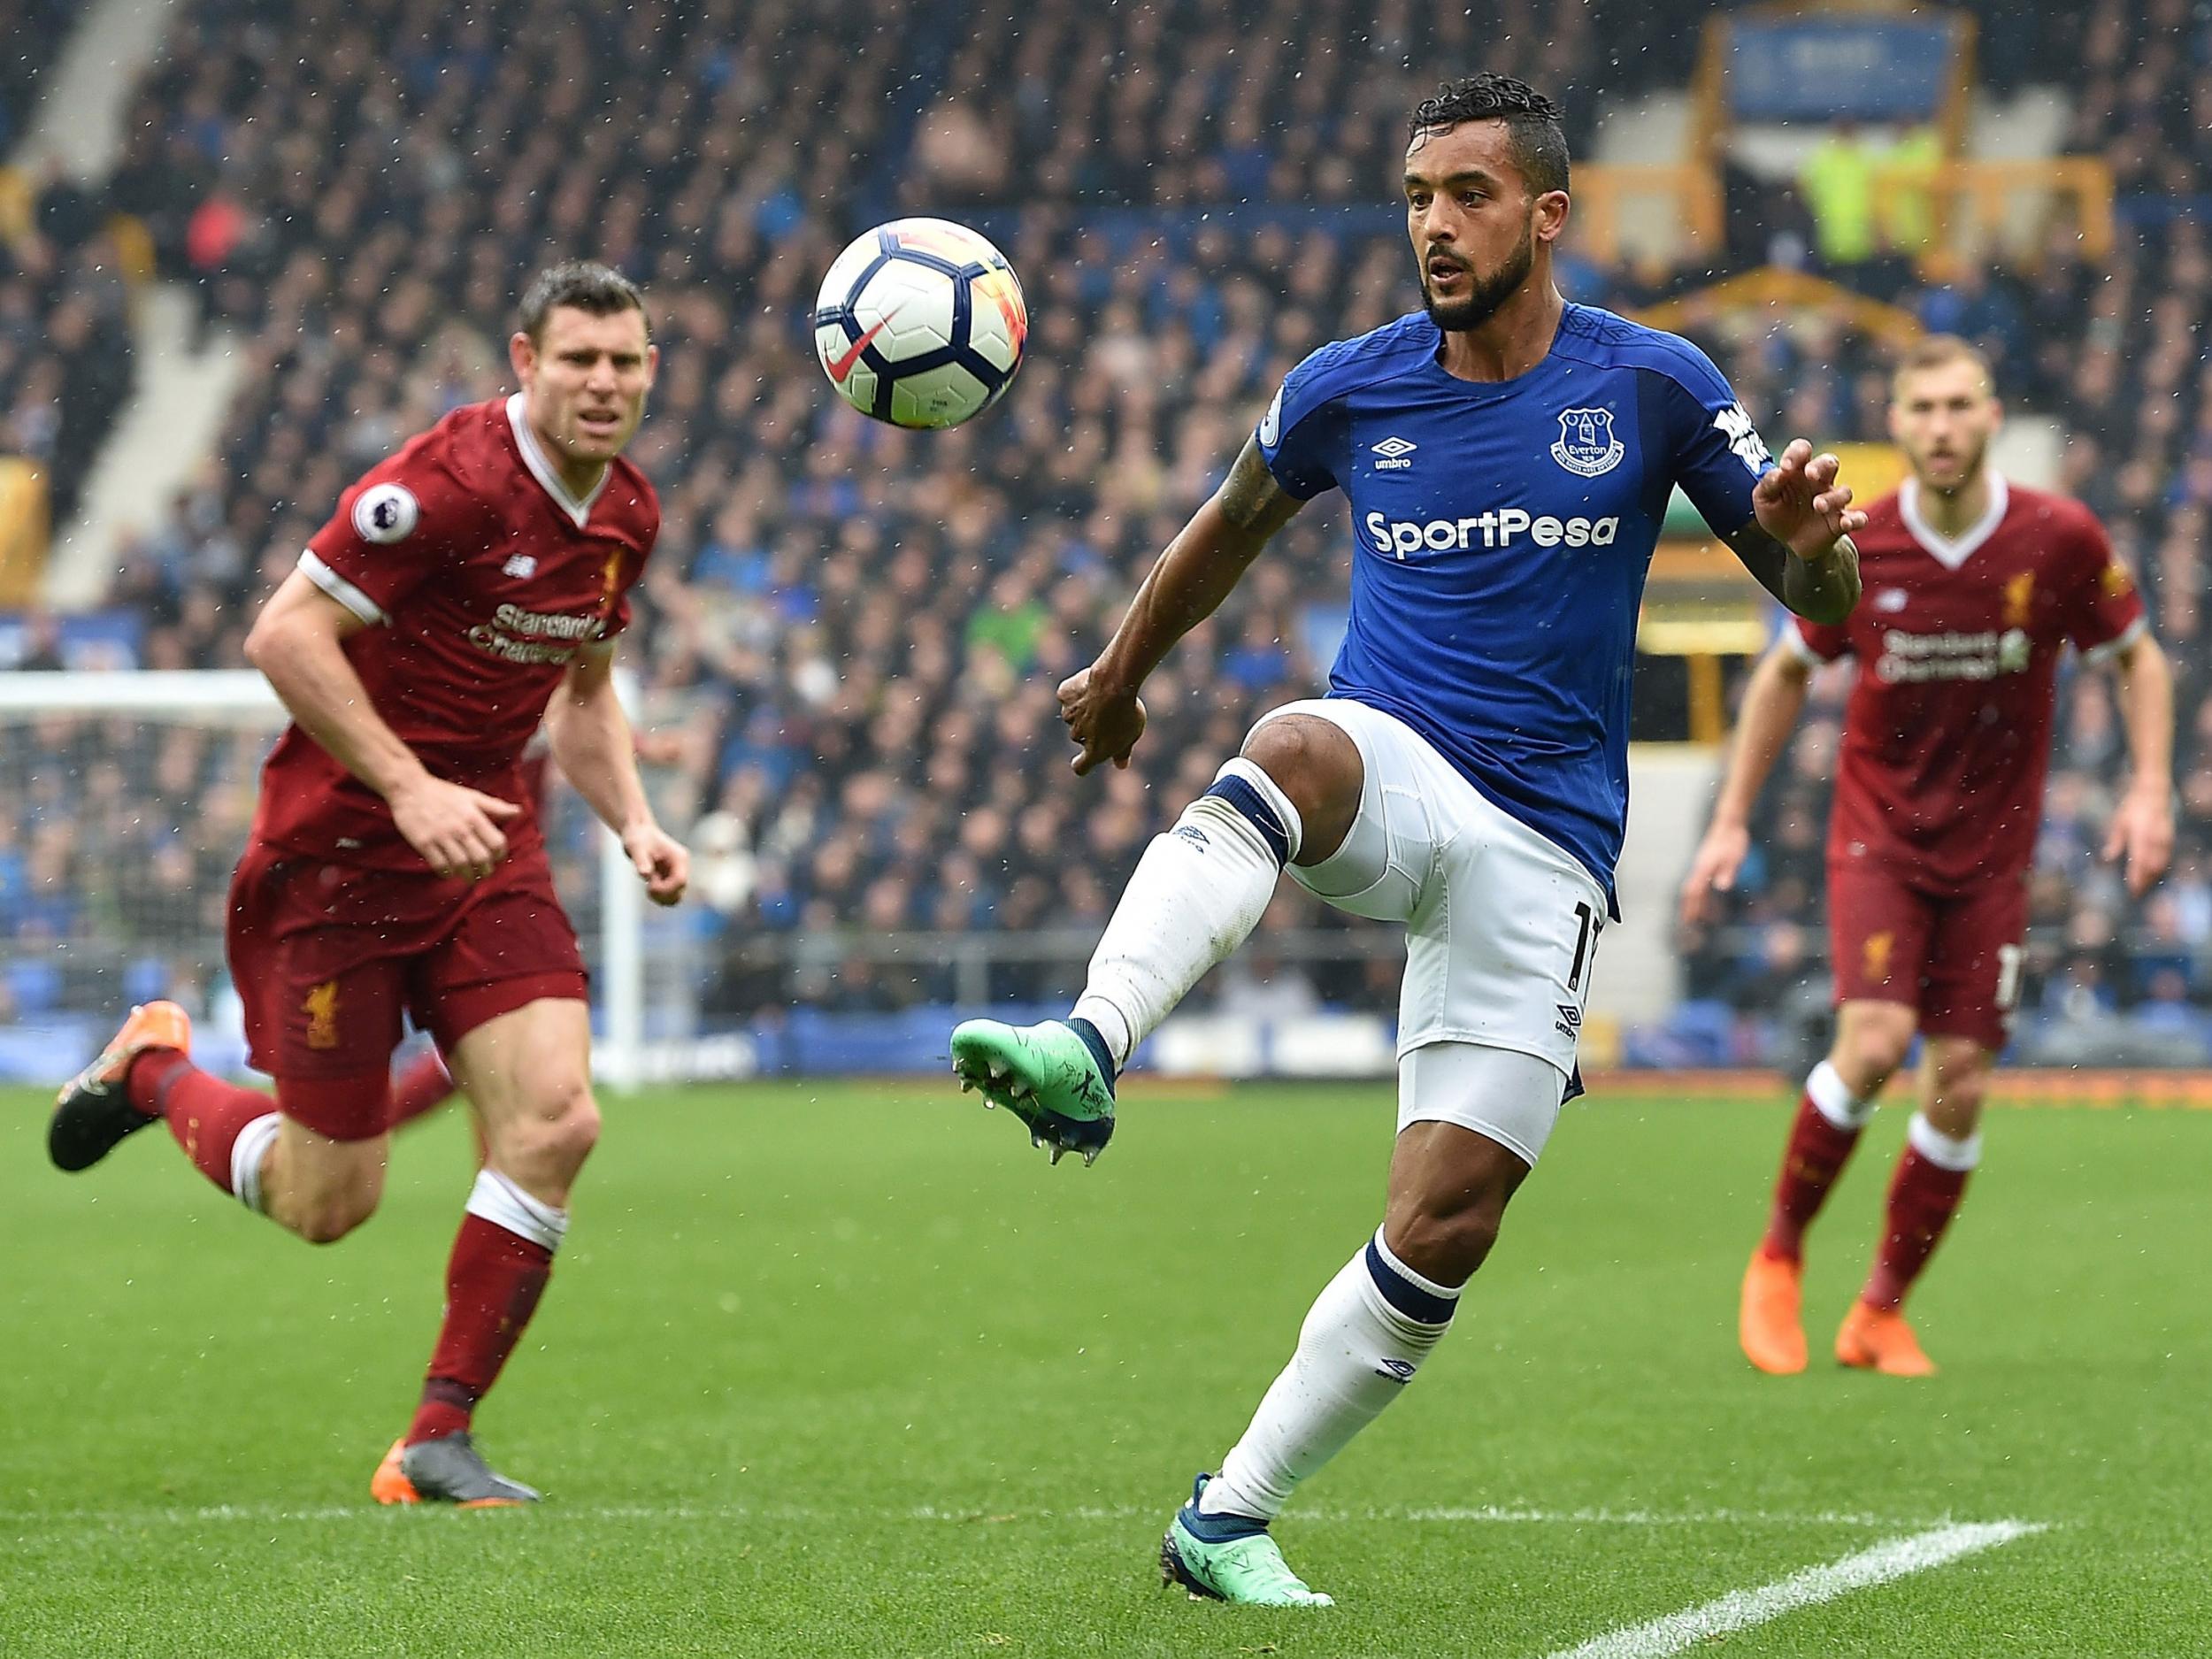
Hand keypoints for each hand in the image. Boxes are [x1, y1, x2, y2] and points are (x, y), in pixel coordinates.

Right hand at [389, 776, 521, 879]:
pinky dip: (447, 873)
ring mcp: (441, 837)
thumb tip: (519, 812)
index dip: (500, 854)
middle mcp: (460, 828)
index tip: (496, 858)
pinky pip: (440, 866)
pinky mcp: (424, 843)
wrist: (410, 788)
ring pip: (461, 865)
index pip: (496, 842)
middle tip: (484, 872)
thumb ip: (496, 807)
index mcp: (474, 816)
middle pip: (481, 858)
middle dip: (486, 870)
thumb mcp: (472, 796)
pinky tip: (449, 872)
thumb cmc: (443, 793)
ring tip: (469, 877)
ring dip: (468, 875)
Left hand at [623, 821, 689, 905]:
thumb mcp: (636, 847)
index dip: (666, 889)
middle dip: (663, 894)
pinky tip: (649, 888)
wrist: (637, 832)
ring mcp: (677, 873)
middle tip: (648, 888)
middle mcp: (681, 866)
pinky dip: (660, 896)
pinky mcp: (670, 878)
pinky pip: (670, 894)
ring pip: (676, 896)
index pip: (680, 881)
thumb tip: (645, 875)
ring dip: (662, 898)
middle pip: (680, 890)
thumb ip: (641, 861)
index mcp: (679, 858)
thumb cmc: (637, 837)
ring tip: (648, 888)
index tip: (649, 887)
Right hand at [1057, 663, 1147, 775]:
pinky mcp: (1064, 695)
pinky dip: (1076, 691)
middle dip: (1088, 727)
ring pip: (1073, 715)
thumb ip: (1123, 751)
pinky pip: (1069, 695)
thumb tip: (1121, 766)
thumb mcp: (1133, 733)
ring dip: (1082, 709)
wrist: (1115, 683)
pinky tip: (1089, 684)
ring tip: (1102, 696)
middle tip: (1107, 713)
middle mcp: (1077, 735)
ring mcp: (1068, 715)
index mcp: (1095, 750)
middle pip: (1079, 735)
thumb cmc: (1128, 710)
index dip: (1080, 764)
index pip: (1080, 766)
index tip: (1080, 761)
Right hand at [1679, 821, 1750, 925]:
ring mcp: (1703, 865)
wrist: (1730, 823)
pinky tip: (1710, 897)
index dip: (1691, 906)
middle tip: (1689, 922)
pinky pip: (1702, 881)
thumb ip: (1727, 871)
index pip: (1694, 891)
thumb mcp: (1734, 857)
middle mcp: (1700, 868)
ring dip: (1697, 901)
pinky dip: (1703, 893)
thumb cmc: (1733, 840)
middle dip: (1690, 907)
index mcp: (1703, 868)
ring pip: (1696, 887)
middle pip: (1691, 891)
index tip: (1689, 920)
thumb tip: (1721, 886)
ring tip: (1701, 914)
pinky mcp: (1708, 863)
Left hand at [1753, 439, 1868, 560]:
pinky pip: (1857, 517)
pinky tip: (1846, 523)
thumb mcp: (1763, 500)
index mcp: (1798, 471)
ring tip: (1817, 505)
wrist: (1791, 543)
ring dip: (1832, 498)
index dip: (1797, 453)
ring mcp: (1833, 501)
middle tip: (1810, 474)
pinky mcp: (1841, 522)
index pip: (1802, 450)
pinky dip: (1856, 519)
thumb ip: (1767, 485)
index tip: (1785, 467)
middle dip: (1822, 465)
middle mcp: (1819, 482)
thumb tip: (1778, 472)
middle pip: (1829, 462)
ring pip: (1844, 491)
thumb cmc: (1777, 514)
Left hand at [2103, 785, 2173, 897]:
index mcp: (2141, 837)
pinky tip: (2152, 874)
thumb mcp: (2119, 823)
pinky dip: (2160, 868)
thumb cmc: (2132, 808)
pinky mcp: (2171, 838)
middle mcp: (2156, 840)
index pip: (2140, 864)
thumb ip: (2115, 842)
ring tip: (2143, 886)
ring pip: (2162, 865)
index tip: (2132, 891)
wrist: (2154, 793)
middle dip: (2145, 882)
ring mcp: (2166, 839)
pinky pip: (2167, 858)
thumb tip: (2107, 859)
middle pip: (2152, 868)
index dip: (2136, 879)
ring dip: (2153, 877)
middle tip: (2136, 894)